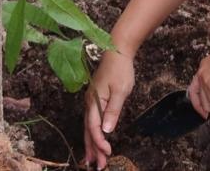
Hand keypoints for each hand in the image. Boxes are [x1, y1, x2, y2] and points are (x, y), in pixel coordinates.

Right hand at [83, 49, 134, 169]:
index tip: (107, 153)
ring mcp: (91, 102)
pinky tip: (95, 142)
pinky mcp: (95, 100)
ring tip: (93, 161)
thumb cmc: (120, 70)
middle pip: (89, 130)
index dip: (99, 142)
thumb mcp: (121, 90)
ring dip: (92, 144)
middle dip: (93, 149)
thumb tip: (107, 130)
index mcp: (94, 101)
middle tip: (98, 166)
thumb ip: (113, 110)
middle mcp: (89, 103)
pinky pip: (92, 121)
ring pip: (89, 127)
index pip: (94, 127)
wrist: (117, 51)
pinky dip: (93, 134)